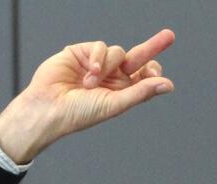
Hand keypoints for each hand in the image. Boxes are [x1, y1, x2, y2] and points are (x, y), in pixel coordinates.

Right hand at [0, 29, 174, 162]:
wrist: (48, 107)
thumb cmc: (78, 114)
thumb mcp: (114, 104)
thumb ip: (141, 92)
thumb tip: (167, 85)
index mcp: (121, 92)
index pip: (144, 76)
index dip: (152, 72)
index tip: (155, 70)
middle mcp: (111, 77)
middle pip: (138, 57)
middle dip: (153, 46)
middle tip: (169, 36)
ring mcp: (97, 64)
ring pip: (117, 52)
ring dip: (107, 66)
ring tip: (90, 83)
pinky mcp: (82, 53)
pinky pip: (100, 46)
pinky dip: (97, 58)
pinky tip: (89, 72)